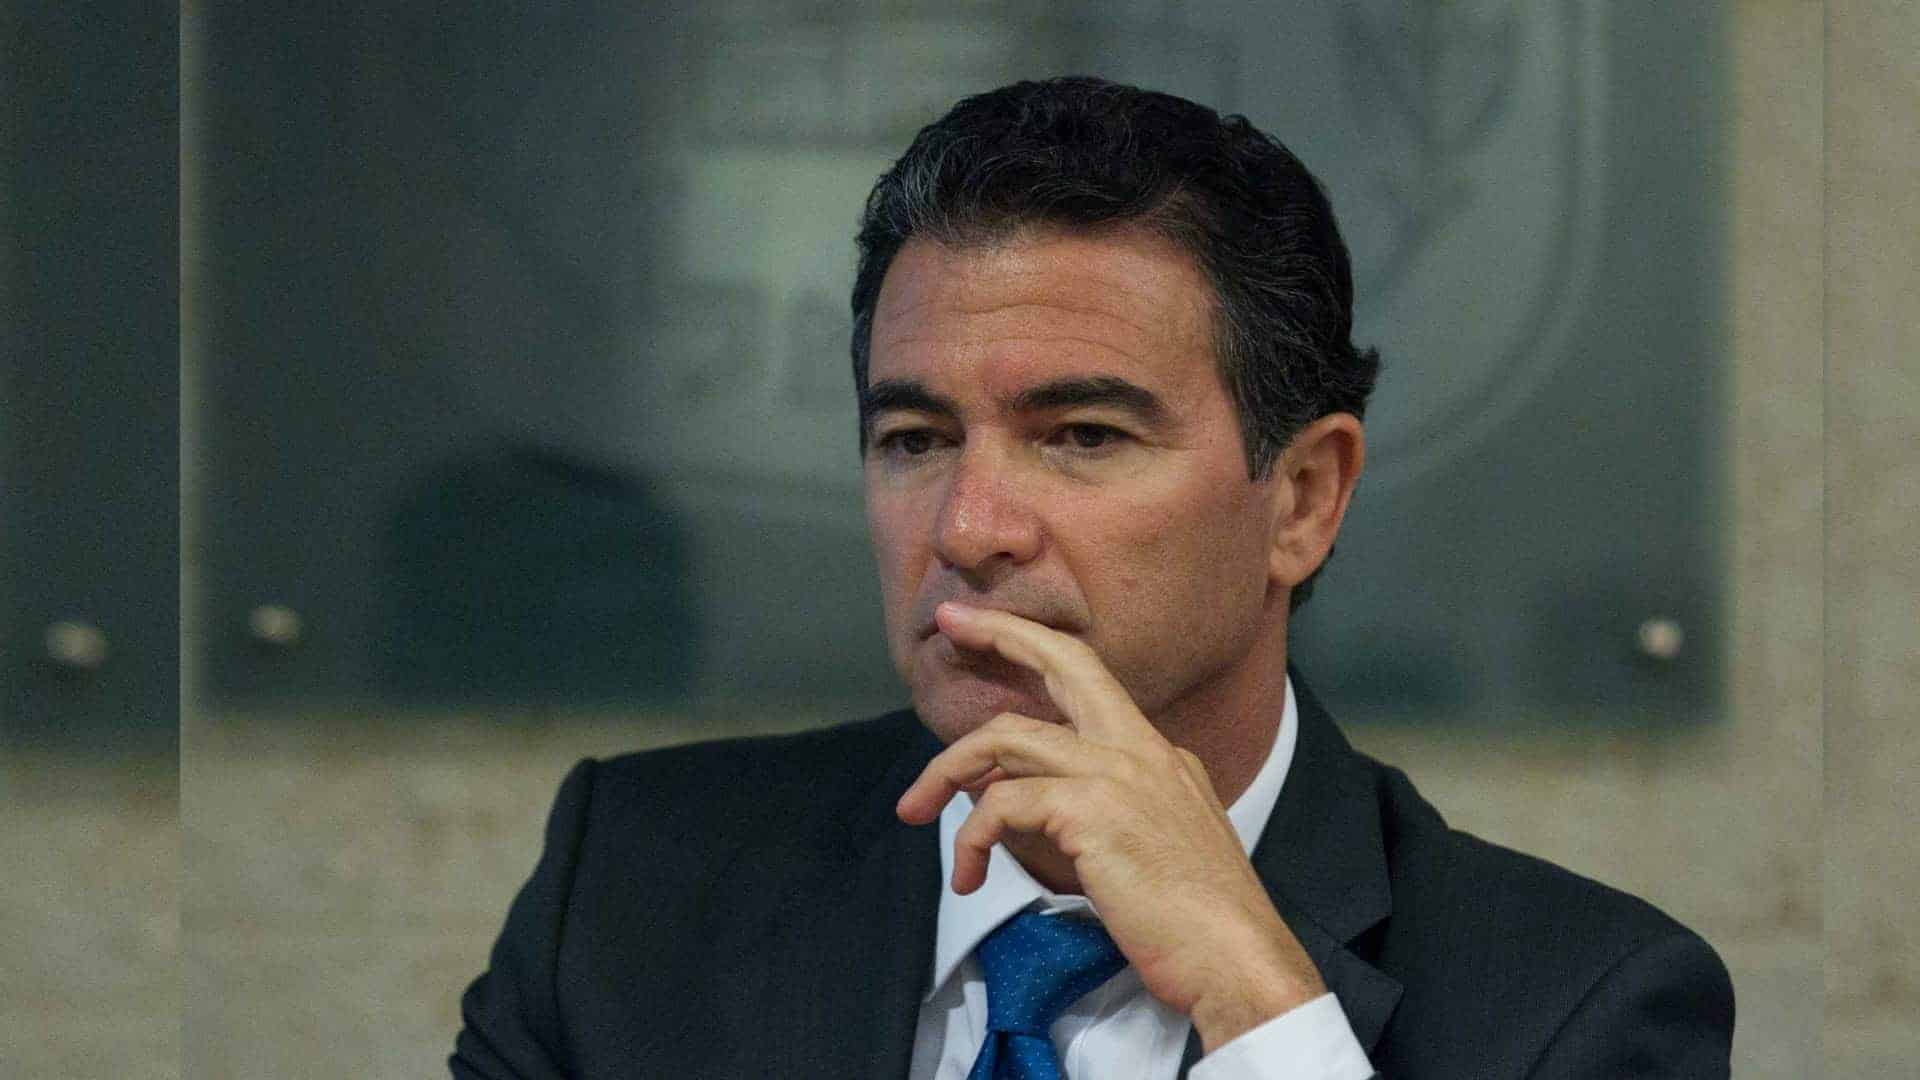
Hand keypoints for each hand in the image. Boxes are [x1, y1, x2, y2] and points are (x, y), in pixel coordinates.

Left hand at [894, 602, 1326, 1051]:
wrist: (1236, 960)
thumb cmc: (1196, 924)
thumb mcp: (1155, 847)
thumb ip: (1101, 812)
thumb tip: (1023, 803)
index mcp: (1160, 754)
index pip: (1090, 679)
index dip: (1035, 646)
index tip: (983, 626)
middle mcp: (1143, 749)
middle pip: (1064, 662)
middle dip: (1001, 632)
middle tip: (946, 623)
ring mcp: (1119, 774)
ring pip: (1008, 737)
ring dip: (947, 770)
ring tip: (915, 809)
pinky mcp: (1092, 812)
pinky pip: (1001, 805)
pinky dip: (971, 837)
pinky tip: (969, 875)